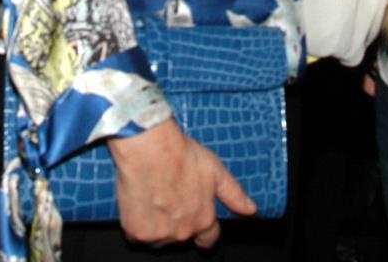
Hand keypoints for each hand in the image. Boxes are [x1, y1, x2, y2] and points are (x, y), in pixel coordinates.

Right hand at [108, 118, 256, 246]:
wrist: (149, 147)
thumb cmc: (181, 154)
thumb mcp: (215, 170)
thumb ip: (234, 194)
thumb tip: (251, 210)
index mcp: (204, 219)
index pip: (208, 240)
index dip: (202, 231)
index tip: (193, 217)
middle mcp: (183, 232)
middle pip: (181, 237)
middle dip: (176, 222)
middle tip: (168, 197)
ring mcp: (160, 235)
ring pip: (158, 238)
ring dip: (156, 225)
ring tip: (153, 196)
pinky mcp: (137, 232)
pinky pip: (137, 235)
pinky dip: (136, 223)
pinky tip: (138, 201)